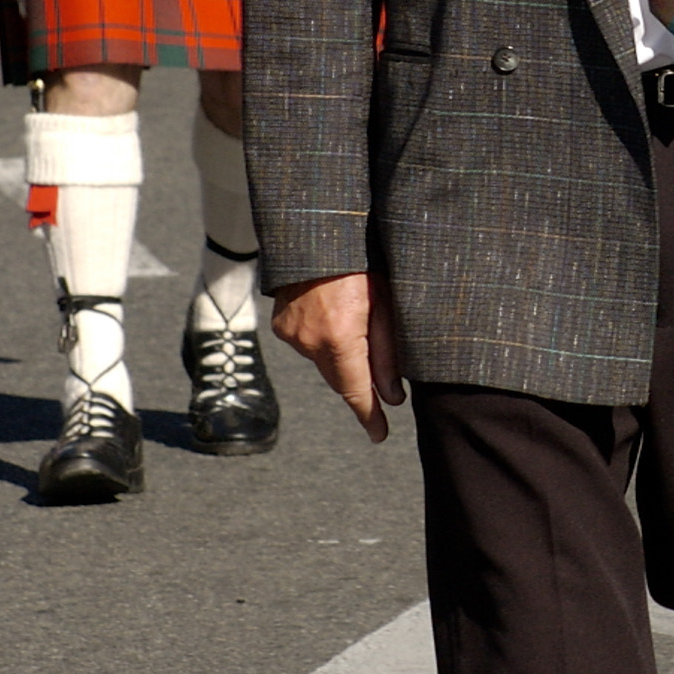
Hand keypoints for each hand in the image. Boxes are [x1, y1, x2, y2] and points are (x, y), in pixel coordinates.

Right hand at [271, 269, 403, 440]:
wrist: (312, 238)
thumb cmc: (359, 265)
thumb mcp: (384, 305)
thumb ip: (387, 355)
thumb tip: (393, 397)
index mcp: (341, 338)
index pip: (357, 392)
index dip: (370, 417)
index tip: (380, 435)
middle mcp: (311, 343)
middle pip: (340, 380)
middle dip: (359, 386)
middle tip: (379, 388)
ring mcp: (292, 336)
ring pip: (323, 363)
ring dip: (340, 357)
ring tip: (353, 324)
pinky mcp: (281, 327)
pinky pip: (307, 345)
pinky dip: (322, 341)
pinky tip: (332, 317)